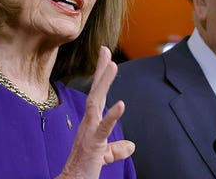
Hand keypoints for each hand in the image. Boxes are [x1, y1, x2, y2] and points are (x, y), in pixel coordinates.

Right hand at [57, 46, 134, 178]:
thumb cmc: (84, 169)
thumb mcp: (103, 156)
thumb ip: (116, 149)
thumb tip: (131, 146)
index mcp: (91, 124)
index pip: (98, 95)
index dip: (101, 76)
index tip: (106, 56)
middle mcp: (88, 123)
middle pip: (95, 92)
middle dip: (100, 71)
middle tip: (105, 49)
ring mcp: (89, 132)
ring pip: (96, 103)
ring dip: (104, 83)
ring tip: (112, 64)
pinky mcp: (93, 145)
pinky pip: (102, 128)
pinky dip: (112, 116)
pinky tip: (121, 104)